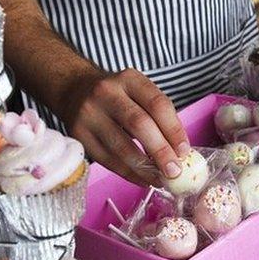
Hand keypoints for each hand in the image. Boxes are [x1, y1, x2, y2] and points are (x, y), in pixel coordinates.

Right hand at [59, 68, 190, 185]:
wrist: (73, 90)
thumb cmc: (116, 96)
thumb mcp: (136, 92)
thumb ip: (158, 115)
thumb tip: (179, 152)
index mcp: (129, 79)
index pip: (157, 104)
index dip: (174, 130)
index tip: (184, 151)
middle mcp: (106, 93)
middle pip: (139, 125)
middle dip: (160, 152)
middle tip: (174, 172)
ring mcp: (89, 114)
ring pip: (121, 147)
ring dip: (144, 168)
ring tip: (160, 180)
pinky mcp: (78, 135)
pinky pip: (107, 160)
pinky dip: (128, 173)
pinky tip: (142, 179)